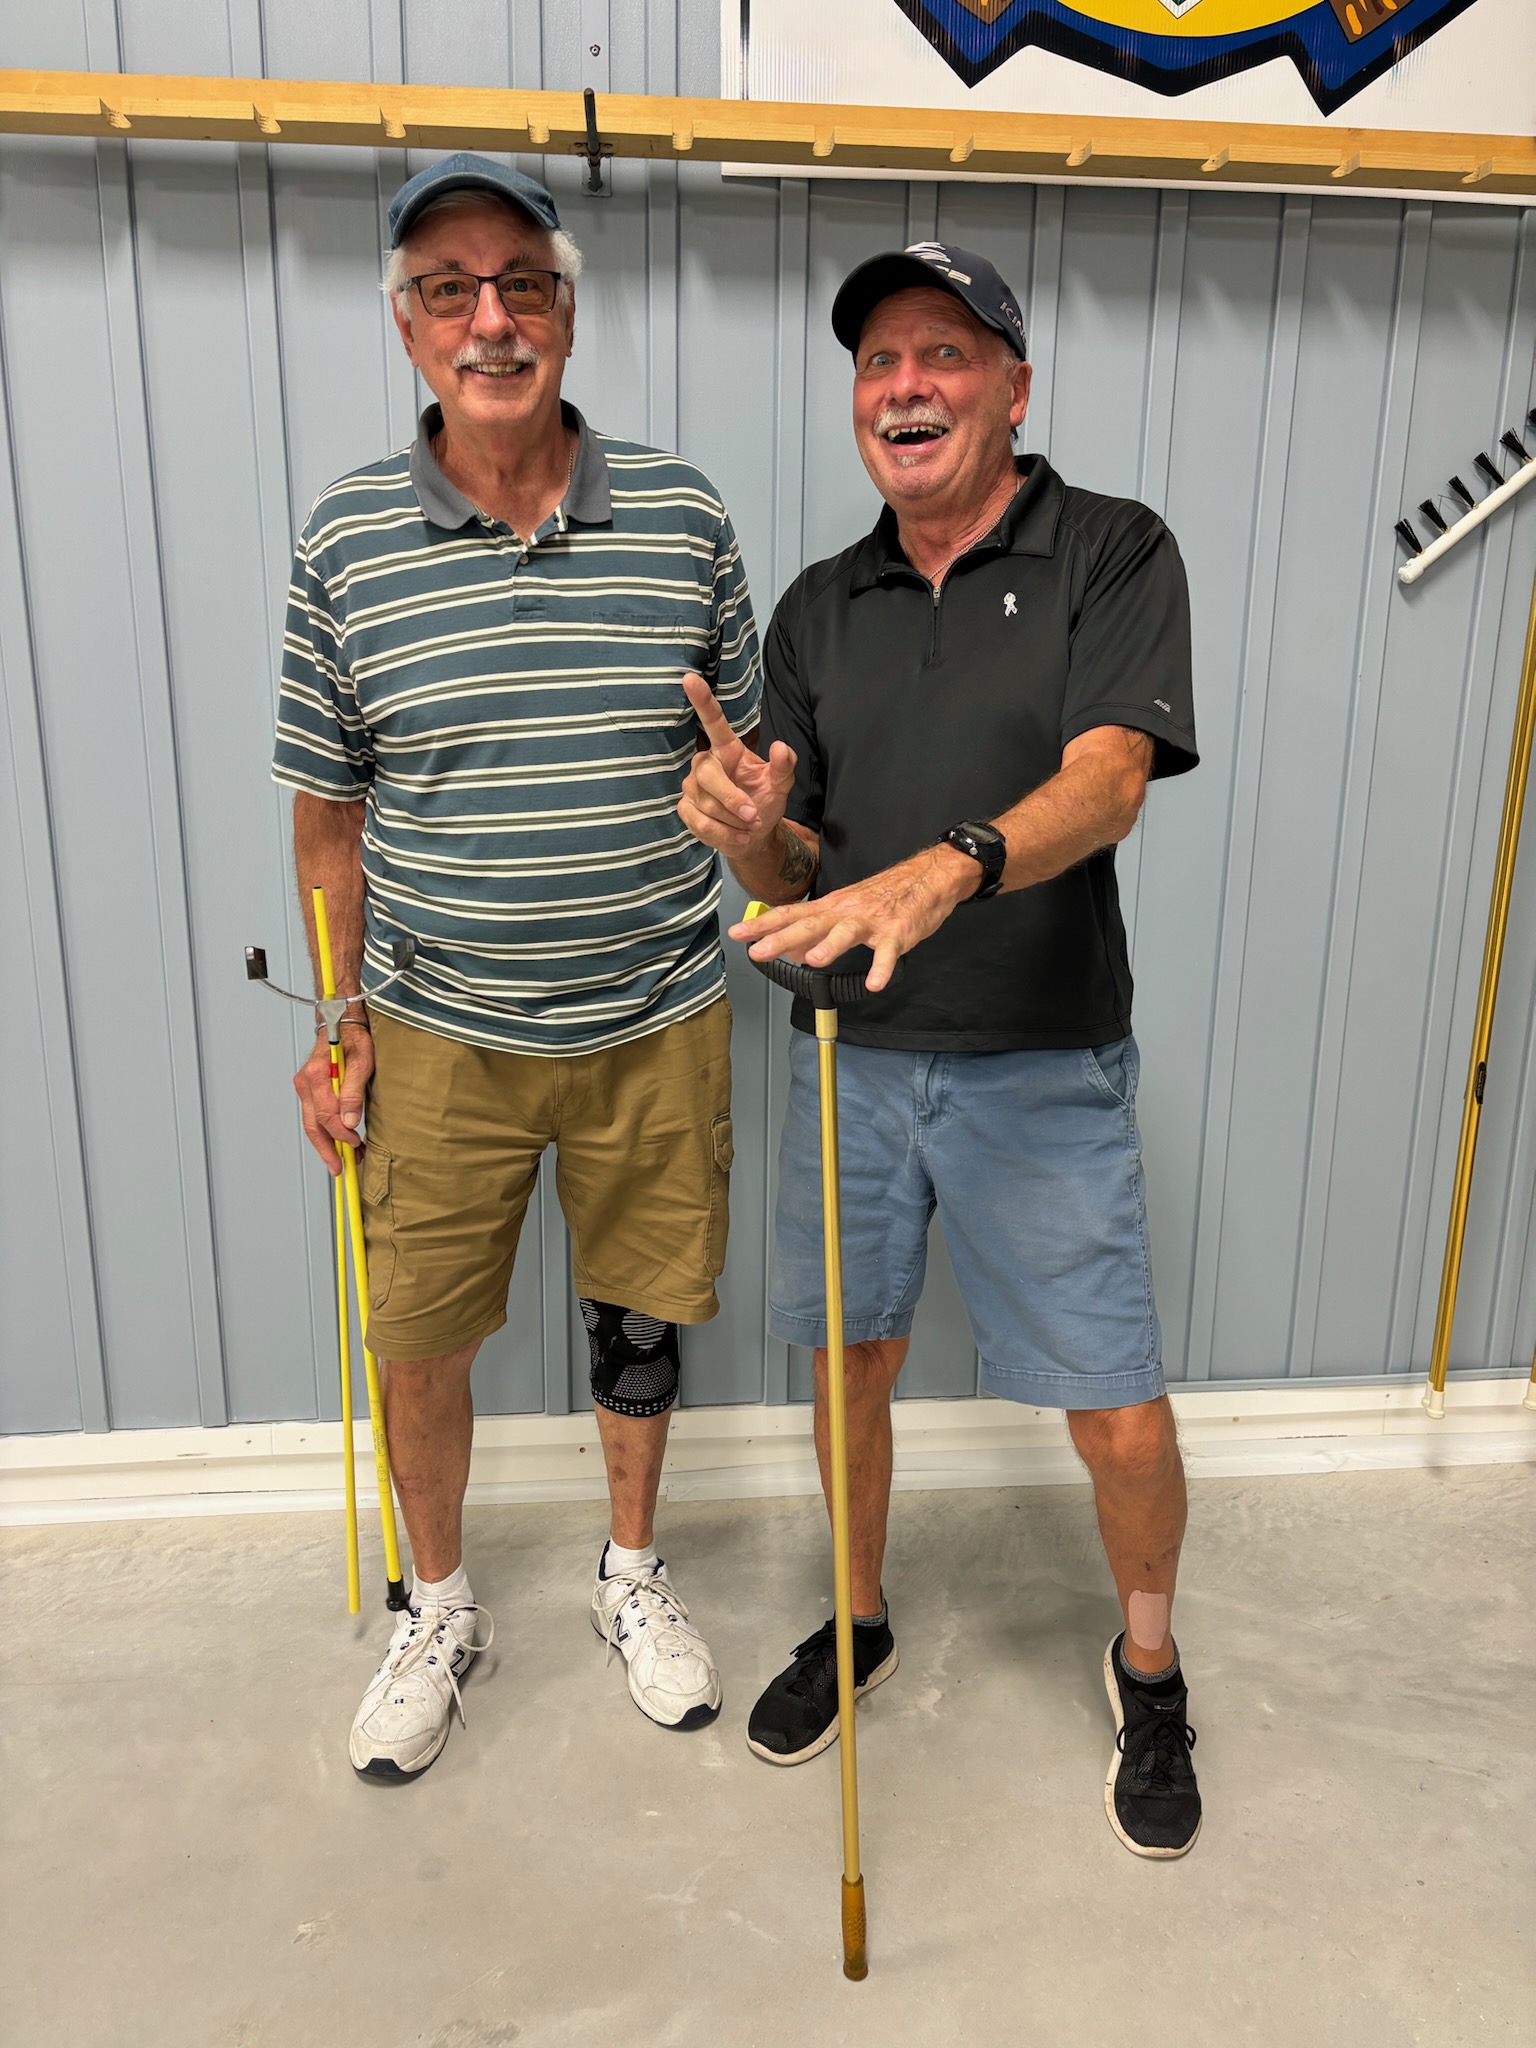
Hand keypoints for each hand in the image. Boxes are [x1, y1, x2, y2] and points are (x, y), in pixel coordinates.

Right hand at [293, 1025, 373, 1175]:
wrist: (341, 1021)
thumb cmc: (353, 1036)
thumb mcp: (362, 1060)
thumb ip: (354, 1092)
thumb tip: (349, 1121)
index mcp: (316, 1075)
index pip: (326, 1115)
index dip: (341, 1134)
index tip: (355, 1143)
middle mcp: (306, 1082)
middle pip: (313, 1125)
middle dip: (327, 1150)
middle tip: (339, 1169)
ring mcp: (305, 1087)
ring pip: (312, 1124)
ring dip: (328, 1144)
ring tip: (344, 1160)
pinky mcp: (309, 1090)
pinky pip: (315, 1116)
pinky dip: (326, 1131)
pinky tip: (340, 1142)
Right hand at [677, 672, 796, 854]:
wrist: (753, 837)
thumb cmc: (763, 802)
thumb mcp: (781, 785)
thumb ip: (784, 766)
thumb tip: (781, 747)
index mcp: (727, 750)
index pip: (713, 722)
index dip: (702, 701)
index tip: (690, 678)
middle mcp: (705, 764)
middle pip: (707, 774)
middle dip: (731, 798)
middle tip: (753, 814)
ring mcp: (691, 788)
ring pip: (706, 804)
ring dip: (734, 820)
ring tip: (750, 826)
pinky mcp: (686, 811)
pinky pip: (700, 823)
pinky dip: (724, 834)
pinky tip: (739, 837)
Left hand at [729, 844, 977, 992]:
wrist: (928, 877)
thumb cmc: (886, 896)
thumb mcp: (847, 912)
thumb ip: (819, 933)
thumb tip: (794, 953)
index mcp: (832, 907)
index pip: (790, 915)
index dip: (763, 925)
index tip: (736, 934)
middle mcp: (846, 912)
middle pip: (809, 924)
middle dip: (781, 938)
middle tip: (758, 950)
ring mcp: (872, 921)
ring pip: (847, 932)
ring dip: (830, 946)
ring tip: (814, 962)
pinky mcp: (897, 932)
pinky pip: (889, 952)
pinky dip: (882, 967)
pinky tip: (875, 983)